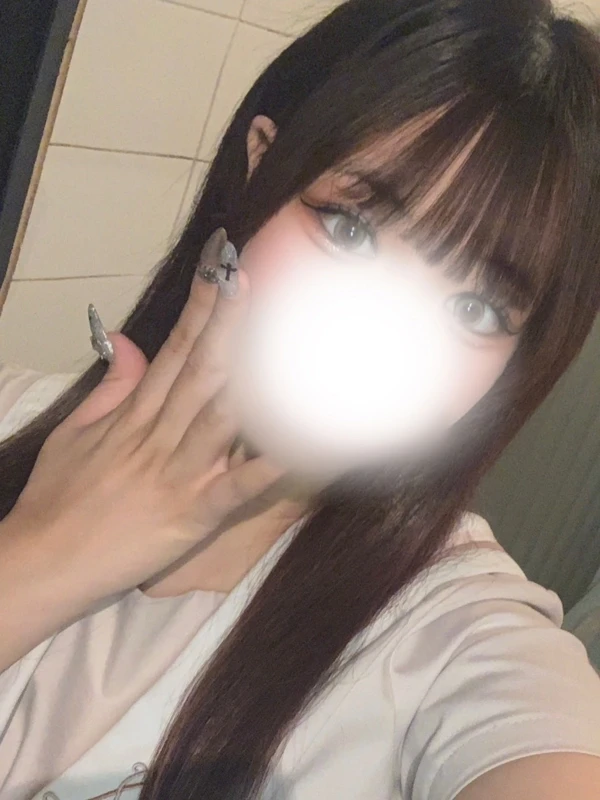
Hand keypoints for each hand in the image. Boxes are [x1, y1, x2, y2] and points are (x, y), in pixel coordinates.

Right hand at [7, 255, 284, 600]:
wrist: (39, 562)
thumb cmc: (55, 500)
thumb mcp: (72, 433)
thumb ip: (110, 386)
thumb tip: (129, 339)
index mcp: (134, 414)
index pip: (175, 350)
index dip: (203, 308)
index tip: (225, 270)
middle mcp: (158, 435)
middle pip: (201, 371)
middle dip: (229, 325)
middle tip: (254, 282)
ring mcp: (176, 475)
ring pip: (219, 419)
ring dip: (252, 382)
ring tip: (284, 346)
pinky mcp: (189, 516)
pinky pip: (232, 490)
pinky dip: (262, 470)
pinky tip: (294, 448)